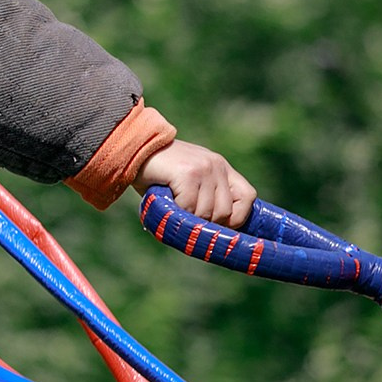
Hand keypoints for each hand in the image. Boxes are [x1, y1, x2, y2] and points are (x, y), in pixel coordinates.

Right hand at [137, 140, 256, 228]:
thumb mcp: (188, 181)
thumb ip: (203, 198)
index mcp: (221, 168)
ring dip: (188, 218)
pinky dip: (176, 212)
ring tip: (173, 208)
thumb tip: (211, 232)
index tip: (217, 225)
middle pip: (226, 212)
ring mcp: (204, 168)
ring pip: (207, 212)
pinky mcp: (188, 173)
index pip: (247, 197)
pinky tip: (166, 202)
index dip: (236, 216)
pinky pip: (189, 207)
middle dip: (205, 223)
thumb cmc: (157, 173)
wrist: (134, 149)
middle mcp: (216, 166)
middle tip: (185, 218)